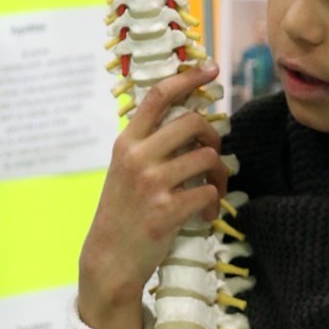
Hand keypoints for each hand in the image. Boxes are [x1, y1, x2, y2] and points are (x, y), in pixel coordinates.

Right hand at [77, 62, 228, 328]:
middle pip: (193, 122)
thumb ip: (151, 145)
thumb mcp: (126, 170)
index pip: (158, 96)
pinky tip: (204, 214)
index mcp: (127, 143)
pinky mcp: (166, 210)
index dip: (187, 77)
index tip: (210, 67)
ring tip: (213, 190)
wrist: (108, 261)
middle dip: (213, 135)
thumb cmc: (123, 213)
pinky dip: (213, 203)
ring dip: (220, 174)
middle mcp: (137, 157)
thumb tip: (191, 121)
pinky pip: (208, 192)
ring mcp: (151, 183)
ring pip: (208, 157)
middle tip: (213, 154)